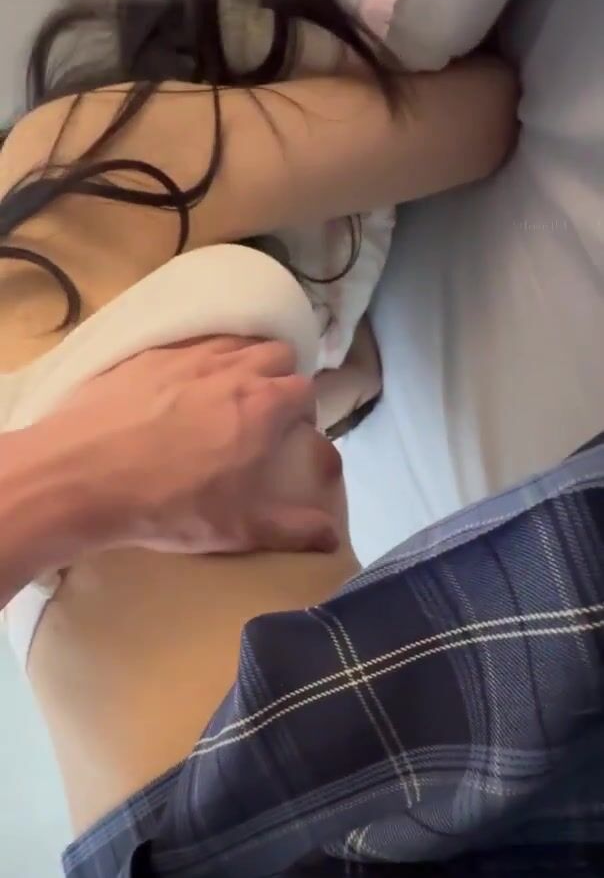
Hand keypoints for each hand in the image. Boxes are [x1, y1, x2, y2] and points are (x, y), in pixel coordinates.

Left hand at [37, 337, 341, 555]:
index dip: (304, 410)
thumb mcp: (236, 530)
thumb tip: (332, 536)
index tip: (291, 434)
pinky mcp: (144, 355)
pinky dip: (196, 359)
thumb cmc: (167, 507)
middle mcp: (231, 370)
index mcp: (263, 407)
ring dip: (241, 361)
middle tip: (263, 410)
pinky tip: (176, 390)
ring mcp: (186, 356)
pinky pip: (186, 343)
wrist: (79, 478)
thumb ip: (292, 530)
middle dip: (279, 375)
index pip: (305, 389)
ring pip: (233, 341)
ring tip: (223, 395)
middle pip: (276, 352)